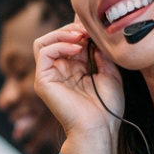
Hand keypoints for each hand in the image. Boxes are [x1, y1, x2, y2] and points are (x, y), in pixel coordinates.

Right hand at [33, 22, 122, 153]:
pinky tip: (76, 47)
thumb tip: (95, 34)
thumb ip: (100, 53)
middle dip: (72, 28)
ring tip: (80, 35)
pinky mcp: (42, 81)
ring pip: (44, 41)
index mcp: (74, 68)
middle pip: (56, 37)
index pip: (69, 40)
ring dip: (62, 33)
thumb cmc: (106, 106)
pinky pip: (43, 52)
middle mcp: (59, 70)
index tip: (96, 26)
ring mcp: (49, 75)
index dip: (80, 29)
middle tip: (88, 29)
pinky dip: (58, 44)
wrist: (99, 127)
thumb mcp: (110, 73)